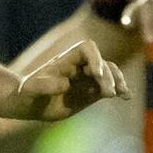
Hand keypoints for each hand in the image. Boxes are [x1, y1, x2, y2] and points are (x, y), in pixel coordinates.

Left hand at [11, 41, 126, 121]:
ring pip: (110, 73)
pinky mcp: (91, 92)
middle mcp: (79, 66)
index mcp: (66, 60)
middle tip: (108, 94)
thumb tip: (65, 84)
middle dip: (108, 76)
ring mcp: (87, 78)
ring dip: (118, 81)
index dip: (95, 58)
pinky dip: (119, 91)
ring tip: (123, 94)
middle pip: (102, 62)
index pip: (87, 49)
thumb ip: (43, 85)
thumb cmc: (26, 93)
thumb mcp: (29, 90)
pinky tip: (126, 97)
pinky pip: (109, 88)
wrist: (28, 103)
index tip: (96, 73)